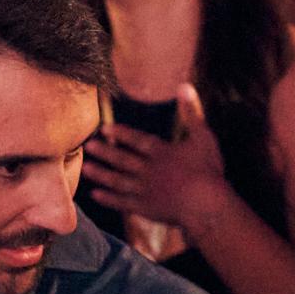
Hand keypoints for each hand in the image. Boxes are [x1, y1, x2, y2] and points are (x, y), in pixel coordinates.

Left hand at [84, 85, 233, 235]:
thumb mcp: (203, 137)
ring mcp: (146, 191)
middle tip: (88, 146)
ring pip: (118, 180)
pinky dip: (109, 199)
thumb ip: (192, 112)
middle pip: (123, 159)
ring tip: (85, 169)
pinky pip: (123, 203)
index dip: (121, 134)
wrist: (206, 205)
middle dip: (105, 152)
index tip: (105, 129)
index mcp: (162, 153)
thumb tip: (184, 85)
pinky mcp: (147, 209)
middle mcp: (149, 170)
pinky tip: (95, 195)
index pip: (137, 140)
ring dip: (101, 174)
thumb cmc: (208, 171)